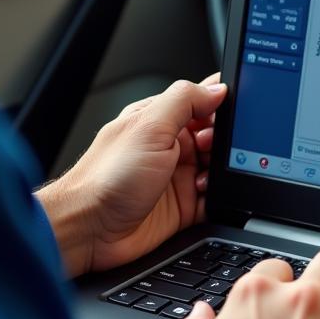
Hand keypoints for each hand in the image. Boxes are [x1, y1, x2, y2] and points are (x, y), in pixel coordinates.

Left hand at [36, 77, 226, 277]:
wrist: (88, 229)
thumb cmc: (106, 178)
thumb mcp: (148, 126)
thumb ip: (184, 101)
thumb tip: (217, 89)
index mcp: (160, 120)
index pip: (201, 101)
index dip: (220, 105)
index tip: (230, 113)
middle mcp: (170, 147)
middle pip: (217, 135)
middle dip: (224, 141)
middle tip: (211, 148)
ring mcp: (178, 177)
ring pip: (220, 167)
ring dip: (222, 170)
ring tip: (204, 175)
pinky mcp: (185, 208)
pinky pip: (216, 199)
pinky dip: (221, 197)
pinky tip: (205, 194)